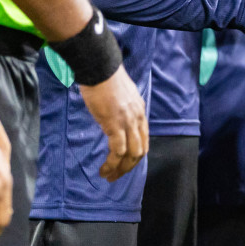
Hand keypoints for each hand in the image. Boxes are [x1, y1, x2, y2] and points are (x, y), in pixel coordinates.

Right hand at [78, 67, 148, 181]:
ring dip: (120, 169)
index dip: (135, 155)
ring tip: (108, 176)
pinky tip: (104, 169)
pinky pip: (117, 151)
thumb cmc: (105, 78)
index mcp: (139, 111)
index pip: (144, 139)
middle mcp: (138, 118)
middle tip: (115, 175)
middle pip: (140, 151)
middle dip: (128, 167)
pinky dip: (112, 164)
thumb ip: (121, 108)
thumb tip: (113, 116)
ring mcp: (128, 122)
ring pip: (131, 154)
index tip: (124, 164)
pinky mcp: (115, 125)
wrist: (100, 68)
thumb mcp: (120, 95)